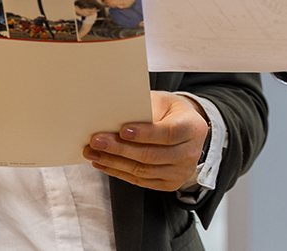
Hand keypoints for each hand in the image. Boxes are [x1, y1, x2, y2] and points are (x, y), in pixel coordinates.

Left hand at [85, 91, 209, 191]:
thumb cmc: (171, 112)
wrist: (187, 130)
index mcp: (191, 128)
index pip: (168, 133)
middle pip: (152, 155)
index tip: (123, 131)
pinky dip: (119, 172)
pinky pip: (141, 181)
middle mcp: (189, 153)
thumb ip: (145, 109)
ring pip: (143, 171)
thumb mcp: (163, 102)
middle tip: (98, 142)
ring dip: (114, 163)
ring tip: (94, 153)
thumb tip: (118, 117)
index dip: (145, 133)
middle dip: (120, 149)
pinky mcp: (169, 184)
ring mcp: (180, 172)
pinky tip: (105, 163)